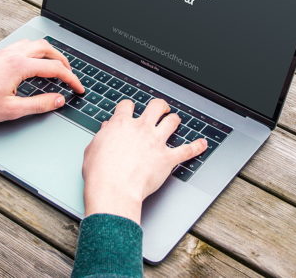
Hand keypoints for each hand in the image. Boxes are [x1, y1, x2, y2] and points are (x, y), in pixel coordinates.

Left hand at [0, 39, 83, 123]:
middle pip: (47, 49)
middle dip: (63, 61)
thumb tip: (58, 100)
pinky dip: (34, 52)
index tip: (78, 89)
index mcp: (19, 66)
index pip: (55, 69)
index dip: (71, 79)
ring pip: (34, 44)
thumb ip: (39, 104)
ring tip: (54, 67)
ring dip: (48, 53)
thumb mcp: (11, 110)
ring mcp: (3, 53)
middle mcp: (13, 55)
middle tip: (70, 75)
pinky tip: (32, 64)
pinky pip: (22, 46)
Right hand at [82, 98, 206, 224]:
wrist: (114, 189)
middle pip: (156, 106)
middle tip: (160, 109)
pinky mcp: (167, 158)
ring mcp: (156, 142)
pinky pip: (187, 150)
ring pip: (172, 122)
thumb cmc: (100, 173)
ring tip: (174, 121)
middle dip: (159, 106)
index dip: (129, 107)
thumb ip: (103, 136)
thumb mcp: (93, 148)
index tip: (130, 110)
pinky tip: (202, 144)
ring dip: (174, 120)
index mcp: (121, 124)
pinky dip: (196, 147)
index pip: (128, 105)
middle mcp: (141, 128)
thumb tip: (107, 129)